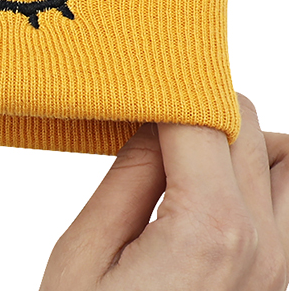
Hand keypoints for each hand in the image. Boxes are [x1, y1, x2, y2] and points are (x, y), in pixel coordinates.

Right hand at [39, 95, 288, 289]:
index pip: (208, 116)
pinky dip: (266, 188)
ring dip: (252, 147)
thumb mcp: (83, 255)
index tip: (141, 82)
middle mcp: (267, 254)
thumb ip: (128, 177)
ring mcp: (282, 278)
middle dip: (204, 109)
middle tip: (158, 120)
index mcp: (209, 234)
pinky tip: (216, 199)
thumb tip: (149, 120)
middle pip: (256, 131)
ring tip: (194, 158)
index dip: (170, 88)